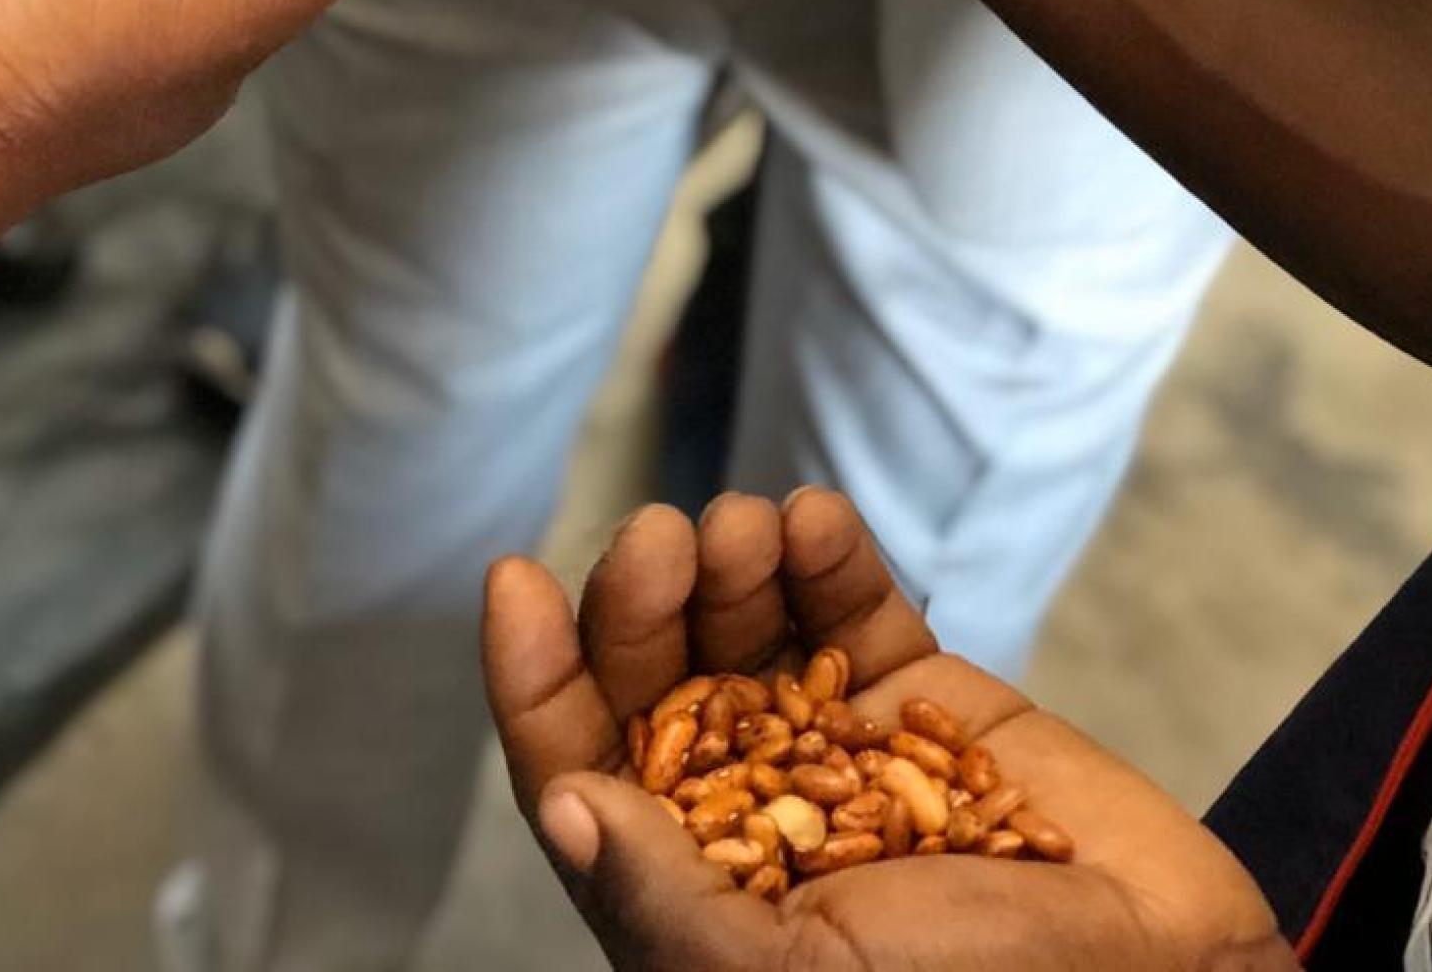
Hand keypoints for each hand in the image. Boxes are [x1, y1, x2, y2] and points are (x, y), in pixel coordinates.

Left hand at [482, 489, 1291, 971]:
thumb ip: (673, 909)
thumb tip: (569, 812)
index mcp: (694, 891)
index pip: (578, 770)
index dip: (535, 679)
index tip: (512, 580)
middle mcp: (750, 809)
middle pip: (654, 676)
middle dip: (640, 596)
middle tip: (663, 538)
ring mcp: (835, 741)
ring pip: (743, 621)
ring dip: (728, 558)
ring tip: (746, 529)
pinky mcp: (919, 692)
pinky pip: (850, 602)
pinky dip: (824, 550)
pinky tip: (813, 521)